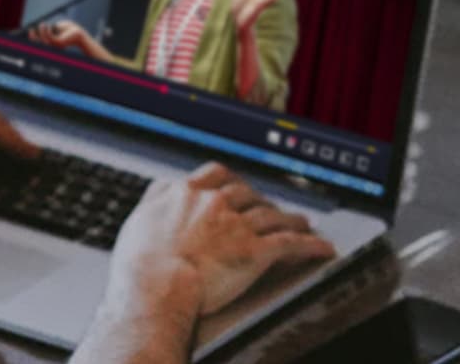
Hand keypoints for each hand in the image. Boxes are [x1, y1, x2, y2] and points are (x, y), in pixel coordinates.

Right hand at [28, 20, 97, 50]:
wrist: (79, 33)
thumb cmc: (69, 30)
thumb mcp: (57, 28)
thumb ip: (50, 29)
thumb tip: (42, 26)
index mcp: (51, 45)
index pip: (39, 44)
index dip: (33, 39)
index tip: (30, 31)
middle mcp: (53, 48)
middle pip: (39, 46)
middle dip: (33, 38)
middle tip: (31, 30)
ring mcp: (56, 46)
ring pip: (43, 42)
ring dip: (41, 33)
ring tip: (42, 24)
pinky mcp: (59, 43)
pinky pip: (49, 38)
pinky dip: (46, 31)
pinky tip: (47, 26)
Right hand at [109, 163, 334, 315]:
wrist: (156, 285)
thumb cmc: (140, 263)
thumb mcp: (138, 219)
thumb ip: (154, 199)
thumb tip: (160, 189)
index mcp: (186, 193)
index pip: (215, 174)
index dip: (230, 179)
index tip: (235, 184)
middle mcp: (214, 203)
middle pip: (247, 193)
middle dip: (261, 200)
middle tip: (268, 207)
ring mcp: (236, 226)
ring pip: (272, 215)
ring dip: (290, 219)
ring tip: (302, 223)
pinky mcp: (255, 251)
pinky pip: (290, 244)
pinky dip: (309, 245)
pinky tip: (320, 247)